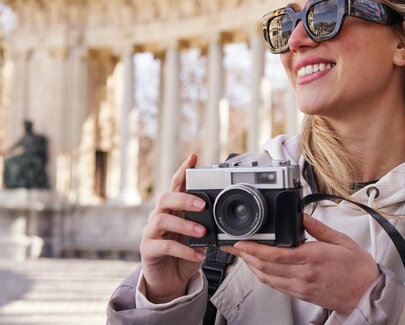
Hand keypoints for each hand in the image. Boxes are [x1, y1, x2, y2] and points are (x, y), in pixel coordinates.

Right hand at [139, 154, 207, 303]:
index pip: (176, 185)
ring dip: (185, 224)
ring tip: (203, 231)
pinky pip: (164, 246)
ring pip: (162, 219)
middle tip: (203, 205)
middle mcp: (159, 216)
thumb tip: (223, 213)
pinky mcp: (148, 250)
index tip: (193, 158)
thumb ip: (207, 221)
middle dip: (184, 198)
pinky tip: (198, 253)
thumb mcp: (199, 235)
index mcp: (173, 208)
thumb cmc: (186, 252)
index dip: (183, 171)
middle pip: (165, 198)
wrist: (170, 279)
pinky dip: (184, 249)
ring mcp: (151, 232)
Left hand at [221, 215, 379, 313]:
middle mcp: (303, 274)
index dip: (255, 249)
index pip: (276, 254)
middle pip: (265, 267)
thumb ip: (318, 228)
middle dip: (246, 256)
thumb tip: (301, 216)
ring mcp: (300, 287)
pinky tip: (259, 267)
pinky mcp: (300, 295)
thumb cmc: (357, 269)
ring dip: (251, 266)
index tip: (242, 242)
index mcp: (313, 258)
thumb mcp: (341, 240)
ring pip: (267, 278)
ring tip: (242, 254)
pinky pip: (276, 286)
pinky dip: (263, 276)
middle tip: (234, 246)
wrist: (366, 293)